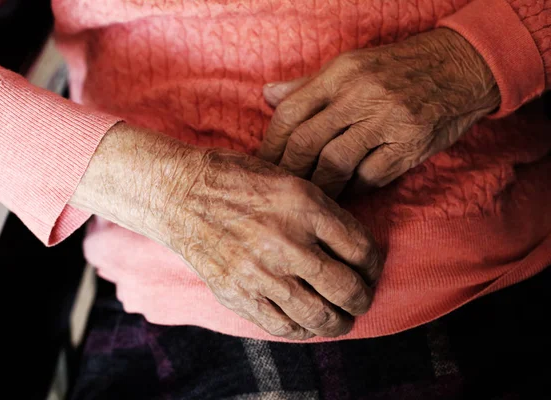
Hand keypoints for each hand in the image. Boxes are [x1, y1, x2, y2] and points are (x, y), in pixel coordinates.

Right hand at [72, 124, 382, 339]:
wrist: (180, 194)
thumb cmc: (235, 180)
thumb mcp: (287, 178)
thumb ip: (322, 212)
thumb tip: (352, 247)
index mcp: (305, 206)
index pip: (362, 249)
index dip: (374, 265)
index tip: (369, 269)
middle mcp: (288, 242)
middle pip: (347, 288)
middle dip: (362, 298)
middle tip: (360, 297)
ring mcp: (262, 272)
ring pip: (320, 315)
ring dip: (339, 323)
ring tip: (341, 319)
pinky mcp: (239, 294)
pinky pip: (283, 327)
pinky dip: (303, 330)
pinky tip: (306, 323)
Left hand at [259, 28, 500, 197]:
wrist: (461, 66)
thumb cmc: (397, 69)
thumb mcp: (351, 66)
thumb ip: (308, 85)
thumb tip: (267, 96)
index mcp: (341, 73)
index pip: (289, 111)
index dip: (270, 144)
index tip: (264, 164)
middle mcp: (361, 95)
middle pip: (306, 142)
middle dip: (288, 170)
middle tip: (281, 187)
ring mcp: (388, 120)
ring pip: (335, 163)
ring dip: (318, 185)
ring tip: (310, 195)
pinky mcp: (411, 144)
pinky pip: (371, 176)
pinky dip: (353, 189)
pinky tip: (346, 192)